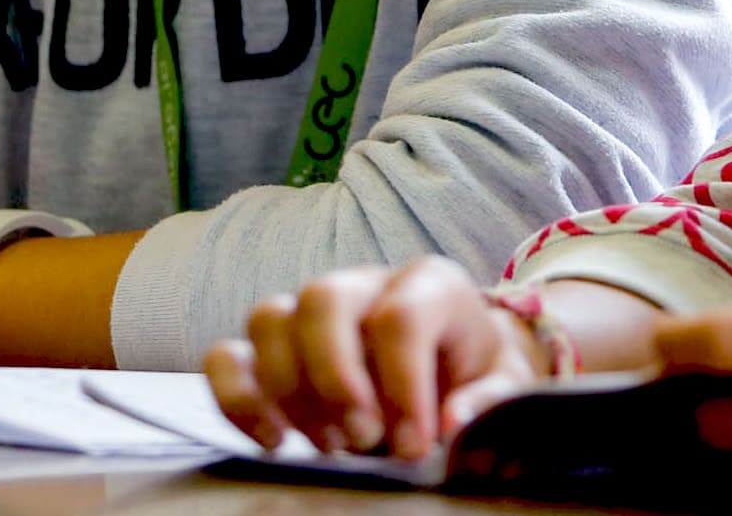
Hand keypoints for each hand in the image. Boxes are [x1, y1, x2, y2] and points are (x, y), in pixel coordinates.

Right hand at [205, 257, 543, 460]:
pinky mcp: (276, 347)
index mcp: (429, 285)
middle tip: (362, 438)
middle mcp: (364, 284)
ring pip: (269, 318)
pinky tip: (274, 441)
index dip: (403, 386)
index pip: (400, 316)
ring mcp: (312, 310)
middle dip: (335, 377)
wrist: (456, 370)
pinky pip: (227, 354)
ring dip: (290, 391)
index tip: (414, 445)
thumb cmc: (476, 374)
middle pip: (321, 298)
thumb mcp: (505, 385)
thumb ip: (487, 399)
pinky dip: (237, 397)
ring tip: (330, 445)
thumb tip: (450, 421)